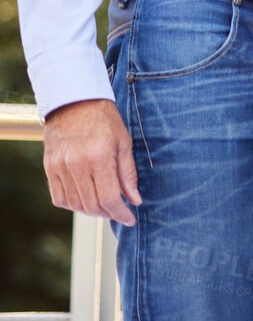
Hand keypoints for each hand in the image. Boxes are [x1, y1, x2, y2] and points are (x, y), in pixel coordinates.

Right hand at [43, 99, 139, 225]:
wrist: (74, 102)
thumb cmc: (104, 120)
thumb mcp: (124, 142)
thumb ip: (128, 174)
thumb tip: (135, 200)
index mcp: (99, 157)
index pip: (110, 198)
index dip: (121, 214)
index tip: (130, 219)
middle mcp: (76, 165)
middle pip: (92, 205)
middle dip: (109, 214)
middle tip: (120, 211)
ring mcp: (60, 167)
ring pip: (75, 205)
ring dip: (91, 211)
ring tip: (105, 206)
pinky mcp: (49, 168)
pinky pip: (59, 198)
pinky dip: (73, 204)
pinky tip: (85, 199)